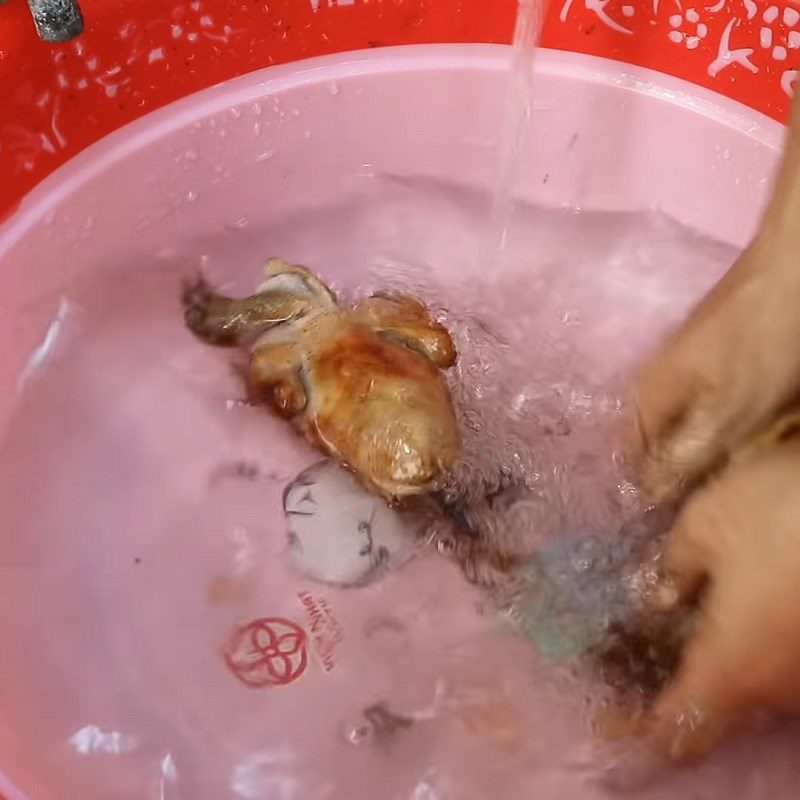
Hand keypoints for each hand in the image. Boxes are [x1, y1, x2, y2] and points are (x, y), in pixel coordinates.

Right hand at [635, 235, 799, 501]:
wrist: (796, 266)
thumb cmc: (761, 345)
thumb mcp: (724, 413)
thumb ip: (683, 457)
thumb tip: (647, 498)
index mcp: (645, 400)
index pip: (634, 466)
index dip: (656, 496)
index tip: (684, 517)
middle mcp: (654, 384)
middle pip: (660, 445)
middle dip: (682, 473)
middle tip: (713, 495)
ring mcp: (685, 366)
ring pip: (686, 426)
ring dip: (705, 450)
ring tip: (732, 467)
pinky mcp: (714, 356)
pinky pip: (707, 406)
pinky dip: (724, 425)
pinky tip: (750, 431)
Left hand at [647, 441, 799, 759]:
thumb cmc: (785, 510)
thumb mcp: (707, 522)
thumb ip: (677, 565)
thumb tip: (667, 593)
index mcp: (734, 664)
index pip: (682, 724)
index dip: (645, 724)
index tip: (617, 717)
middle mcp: (784, 685)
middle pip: (727, 705)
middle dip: (694, 680)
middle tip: (665, 638)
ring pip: (767, 682)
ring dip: (738, 658)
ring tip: (716, 611)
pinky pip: (791, 657)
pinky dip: (770, 640)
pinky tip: (762, 598)